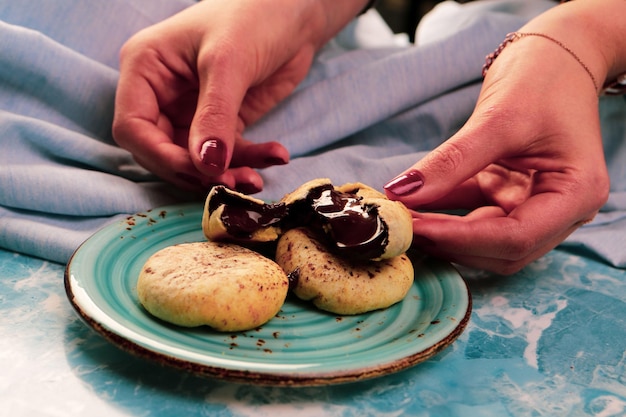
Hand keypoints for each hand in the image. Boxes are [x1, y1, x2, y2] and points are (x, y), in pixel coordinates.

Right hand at [112, 0, 361, 191]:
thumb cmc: (254, 14)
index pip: (133, 127)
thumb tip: (206, 166)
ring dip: (226, 174)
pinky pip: (227, 153)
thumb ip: (215, 115)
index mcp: (146, 68)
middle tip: (232, 183)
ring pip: (196, 160)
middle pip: (162, 151)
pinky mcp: (222, 122)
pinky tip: (276, 155)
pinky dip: (249, 161)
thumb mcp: (229, 62)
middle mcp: (162, 93)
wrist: (296, 9)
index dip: (161, 156)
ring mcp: (192, 110)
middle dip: (196, 172)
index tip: (198, 170)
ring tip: (256, 179)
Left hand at [385, 31, 608, 273]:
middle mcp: (561, 209)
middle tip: (401, 227)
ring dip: (443, 231)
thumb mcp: (498, 118)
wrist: (556, 55)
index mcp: (575, 194)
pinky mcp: (509, 193)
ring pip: (484, 238)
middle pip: (501, 249)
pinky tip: (413, 206)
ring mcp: (534, 203)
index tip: (413, 228)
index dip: (460, 238)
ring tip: (403, 217)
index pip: (515, 238)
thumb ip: (451, 161)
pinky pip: (472, 213)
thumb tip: (402, 192)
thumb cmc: (544, 78)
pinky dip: (443, 212)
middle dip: (450, 241)